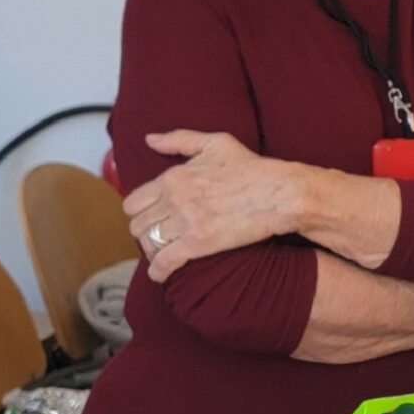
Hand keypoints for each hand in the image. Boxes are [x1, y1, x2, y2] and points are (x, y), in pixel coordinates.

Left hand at [125, 130, 303, 281]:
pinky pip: (164, 262)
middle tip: (157, 237)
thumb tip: (149, 139)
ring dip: (152, 251)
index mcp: (173, 176)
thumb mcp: (215, 143)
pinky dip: (158, 271)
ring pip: (148, 244)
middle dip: (144, 233)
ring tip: (161, 254)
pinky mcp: (198, 244)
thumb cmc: (251, 168)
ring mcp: (185, 222)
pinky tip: (161, 274)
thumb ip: (179, 139)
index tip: (150, 218)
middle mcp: (174, 199)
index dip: (138, 213)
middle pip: (137, 225)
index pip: (134, 202)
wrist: (279, 193)